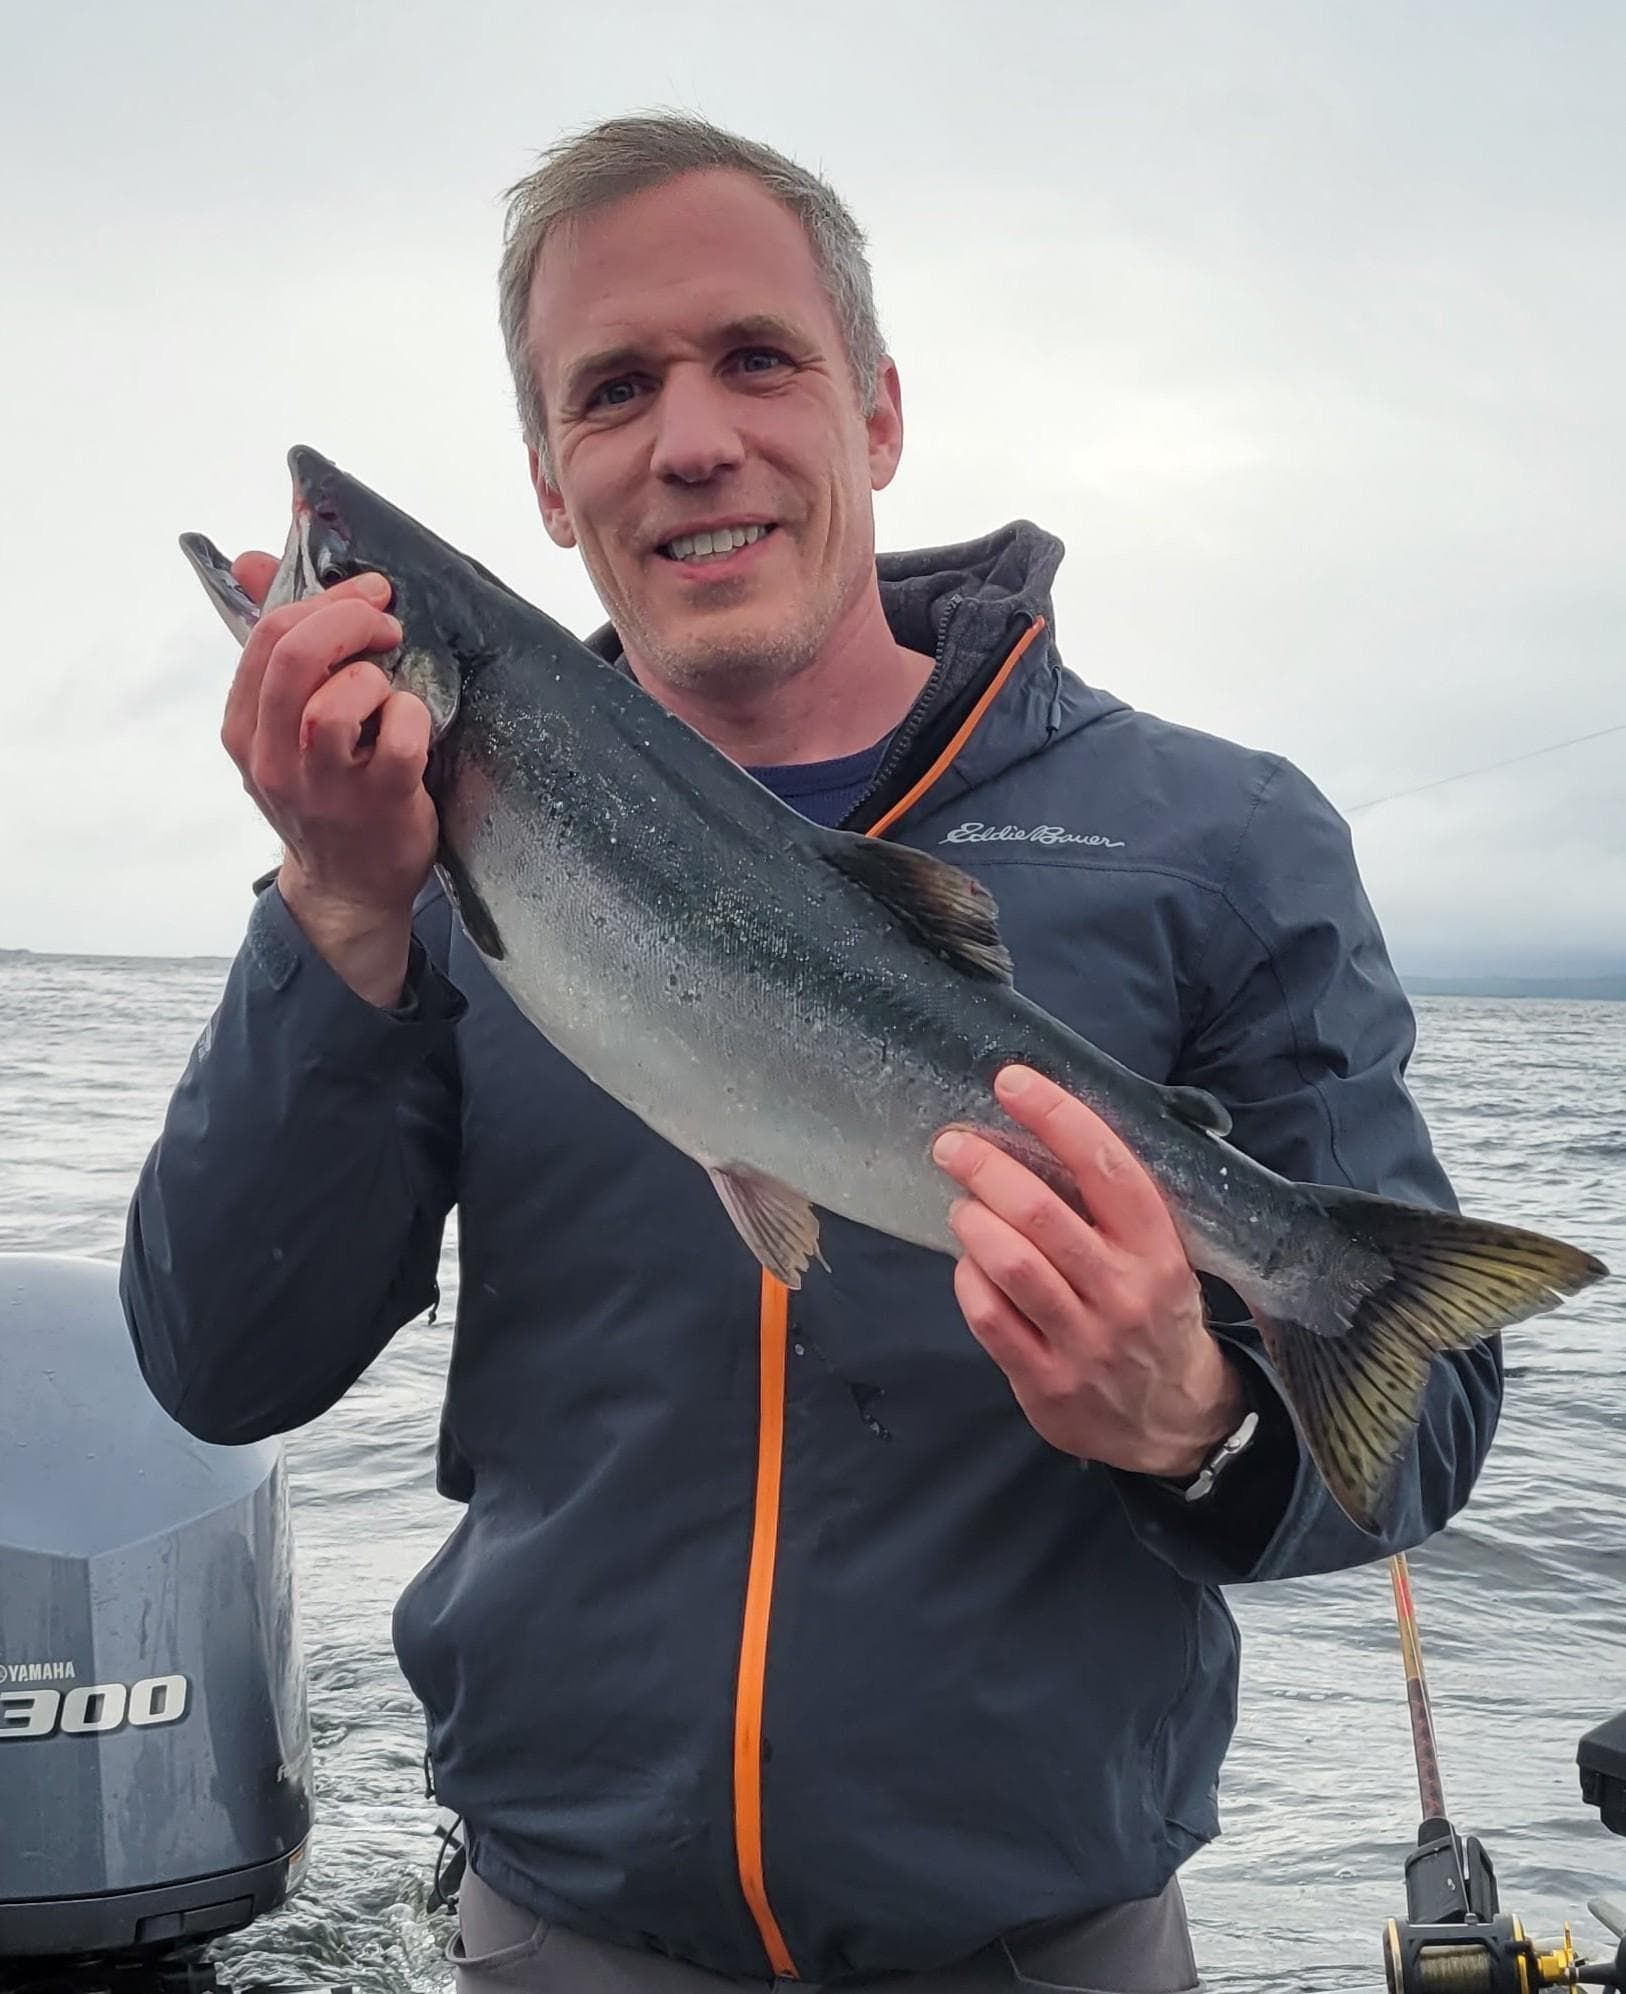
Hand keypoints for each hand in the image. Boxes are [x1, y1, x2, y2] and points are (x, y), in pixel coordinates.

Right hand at [223, 552, 438, 1003]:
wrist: (348, 886)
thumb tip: (252, 558)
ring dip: (375, 677)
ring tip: (391, 690)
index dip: (324, 601)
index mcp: (243, 728)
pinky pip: (400, 741)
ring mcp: (323, 787)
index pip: (267, 635)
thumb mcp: (283, 722)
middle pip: (295, 658)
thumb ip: (275, 642)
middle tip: (386, 623)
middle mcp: (273, 758)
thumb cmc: (323, 791)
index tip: (367, 595)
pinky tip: (414, 725)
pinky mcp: (379, 805)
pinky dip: (414, 717)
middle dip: (350, 620)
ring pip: (337, 703)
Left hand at [932, 1065, 1244, 1476]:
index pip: (1106, 1166)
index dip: (1056, 1116)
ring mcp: (1085, 1342)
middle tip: (953, 1145)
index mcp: (1158, 1249)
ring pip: (1012, 1265)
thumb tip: (1041, 1129)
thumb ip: (1112, 1207)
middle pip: (1043, 1214)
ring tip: (962, 1205)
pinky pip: (991, 1318)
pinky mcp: (1047, 1382)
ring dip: (973, 1221)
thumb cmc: (1155, 1313)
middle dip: (988, 1167)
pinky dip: (969, 1280)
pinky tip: (970, 1265)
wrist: (1175, 1420)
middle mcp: (1124, 1292)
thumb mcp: (1161, 1255)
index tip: (1012, 1081)